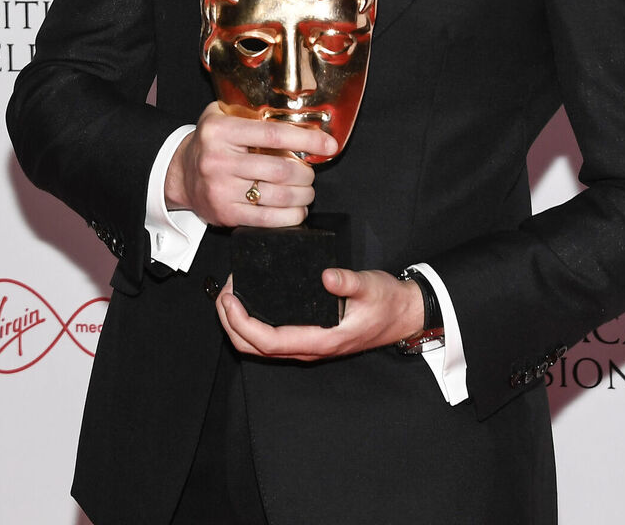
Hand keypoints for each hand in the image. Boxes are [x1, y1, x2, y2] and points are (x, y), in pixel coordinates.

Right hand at [164, 101, 336, 227]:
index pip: (274, 135)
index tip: (328, 145)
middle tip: (311, 173)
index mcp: (221, 131)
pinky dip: (289, 217)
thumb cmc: (210, 143)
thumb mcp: (223, 116)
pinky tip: (297, 210)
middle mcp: (219, 160)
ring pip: (277, 196)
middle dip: (306, 173)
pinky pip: (266, 218)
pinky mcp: (225, 214)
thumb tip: (300, 119)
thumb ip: (253, 113)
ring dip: (302, 195)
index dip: (307, 141)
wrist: (180, 173)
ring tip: (306, 191)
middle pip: (280, 170)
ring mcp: (221, 189)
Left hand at [217, 267, 424, 360]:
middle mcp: (310, 349)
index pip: (269, 341)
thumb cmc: (387, 302)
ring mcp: (308, 346)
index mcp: (321, 340)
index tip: (230, 299)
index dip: (243, 323)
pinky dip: (252, 326)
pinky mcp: (309, 337)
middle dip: (231, 324)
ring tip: (229, 298)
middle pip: (256, 349)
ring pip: (261, 348)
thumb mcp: (370, 286)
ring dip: (238, 326)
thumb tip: (326, 276)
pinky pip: (272, 340)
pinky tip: (249, 305)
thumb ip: (349, 282)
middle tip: (221, 294)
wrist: (403, 314)